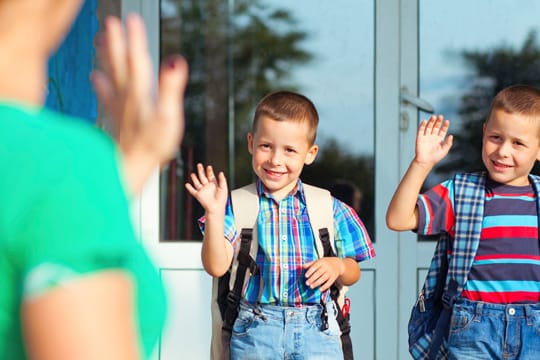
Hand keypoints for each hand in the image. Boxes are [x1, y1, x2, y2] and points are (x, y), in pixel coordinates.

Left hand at [92, 14, 188, 194]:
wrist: (129, 169)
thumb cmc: (151, 147)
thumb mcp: (169, 117)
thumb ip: (171, 88)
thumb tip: (176, 61)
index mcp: (140, 93)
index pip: (138, 60)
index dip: (135, 38)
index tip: (132, 18)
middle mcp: (127, 97)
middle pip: (120, 63)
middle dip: (116, 41)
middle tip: (110, 21)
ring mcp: (120, 108)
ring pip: (111, 75)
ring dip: (106, 56)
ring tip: (99, 39)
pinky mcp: (117, 119)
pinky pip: (106, 95)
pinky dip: (100, 83)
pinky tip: (94, 76)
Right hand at [185, 164, 228, 213]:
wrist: (216, 208)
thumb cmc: (221, 200)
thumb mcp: (224, 188)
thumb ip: (222, 180)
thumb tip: (221, 172)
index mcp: (214, 185)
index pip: (211, 176)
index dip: (209, 171)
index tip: (209, 167)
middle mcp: (207, 187)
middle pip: (203, 177)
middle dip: (201, 171)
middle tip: (199, 165)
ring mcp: (202, 191)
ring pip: (197, 183)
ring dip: (194, 178)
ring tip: (192, 174)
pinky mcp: (198, 195)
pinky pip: (192, 191)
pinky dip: (189, 188)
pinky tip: (187, 184)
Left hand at [303, 258, 344, 291]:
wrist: (338, 264)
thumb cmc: (325, 263)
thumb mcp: (318, 261)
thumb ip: (310, 264)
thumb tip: (303, 266)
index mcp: (322, 262)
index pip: (315, 266)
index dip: (310, 271)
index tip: (306, 276)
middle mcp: (326, 267)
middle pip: (319, 273)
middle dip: (312, 279)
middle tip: (307, 283)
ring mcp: (330, 273)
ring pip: (323, 279)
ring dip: (317, 283)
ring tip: (311, 286)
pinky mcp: (333, 278)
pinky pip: (329, 283)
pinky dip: (324, 287)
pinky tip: (320, 289)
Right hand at [414, 115, 452, 166]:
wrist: (425, 162)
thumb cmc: (435, 158)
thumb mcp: (445, 150)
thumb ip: (448, 143)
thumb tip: (451, 135)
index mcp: (439, 140)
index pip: (442, 130)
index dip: (444, 126)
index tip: (447, 121)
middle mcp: (432, 137)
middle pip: (435, 127)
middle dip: (438, 122)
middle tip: (440, 116)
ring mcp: (426, 137)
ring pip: (428, 127)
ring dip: (431, 122)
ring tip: (433, 117)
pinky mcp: (419, 138)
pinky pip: (421, 130)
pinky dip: (422, 125)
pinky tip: (425, 121)